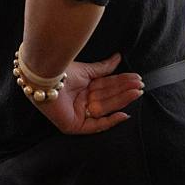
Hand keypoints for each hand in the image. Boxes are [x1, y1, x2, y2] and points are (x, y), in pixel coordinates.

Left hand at [28, 53, 143, 134]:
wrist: (44, 77)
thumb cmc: (60, 70)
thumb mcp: (86, 69)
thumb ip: (103, 68)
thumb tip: (118, 58)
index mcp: (83, 88)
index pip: (106, 86)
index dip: (121, 83)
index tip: (136, 79)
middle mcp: (81, 101)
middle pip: (108, 97)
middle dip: (124, 91)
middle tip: (140, 86)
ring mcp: (78, 113)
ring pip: (105, 108)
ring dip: (122, 101)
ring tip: (136, 92)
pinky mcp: (74, 125)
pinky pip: (96, 126)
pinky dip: (110, 121)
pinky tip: (123, 113)